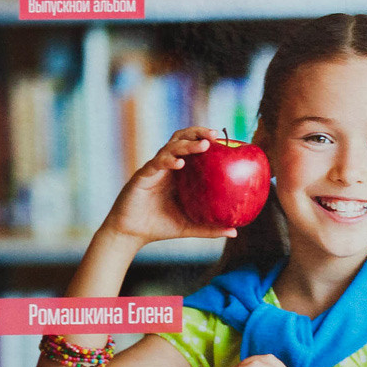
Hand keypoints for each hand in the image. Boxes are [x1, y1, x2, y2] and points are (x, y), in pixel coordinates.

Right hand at [102, 127, 246, 248]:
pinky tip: (180, 164)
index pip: (192, 147)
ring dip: (187, 144)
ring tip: (203, 145)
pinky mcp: (143, 176)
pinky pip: (157, 163)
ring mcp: (154, 169)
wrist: (131, 234)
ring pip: (170, 147)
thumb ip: (210, 228)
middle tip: (214, 135)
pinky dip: (168, 161)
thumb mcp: (189, 227)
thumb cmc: (159, 227)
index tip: (223, 139)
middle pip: (181, 139)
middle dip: (197, 133)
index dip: (205, 139)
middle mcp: (167, 166)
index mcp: (178, 173)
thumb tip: (235, 232)